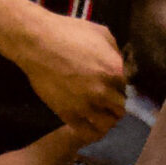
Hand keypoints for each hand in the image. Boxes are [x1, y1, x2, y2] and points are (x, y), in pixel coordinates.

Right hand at [21, 13, 129, 138]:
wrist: (37, 43)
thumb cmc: (69, 33)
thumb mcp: (101, 33)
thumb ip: (116, 52)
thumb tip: (121, 65)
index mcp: (115, 71)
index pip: (128, 89)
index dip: (121, 88)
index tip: (114, 88)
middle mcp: (104, 91)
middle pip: (121, 108)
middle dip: (116, 104)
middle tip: (108, 101)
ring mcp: (86, 105)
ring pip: (108, 124)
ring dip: (107, 119)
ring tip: (101, 114)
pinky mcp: (68, 114)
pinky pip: (88, 132)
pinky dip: (93, 131)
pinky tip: (91, 125)